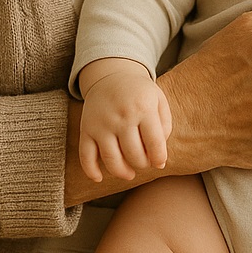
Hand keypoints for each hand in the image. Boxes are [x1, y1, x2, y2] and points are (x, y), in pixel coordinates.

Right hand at [77, 58, 171, 181]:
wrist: (111, 74)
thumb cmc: (139, 92)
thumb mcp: (158, 100)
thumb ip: (165, 127)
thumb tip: (159, 158)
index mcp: (143, 106)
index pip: (155, 143)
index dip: (159, 159)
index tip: (160, 163)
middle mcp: (122, 115)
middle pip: (134, 155)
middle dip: (142, 164)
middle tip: (144, 162)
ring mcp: (102, 123)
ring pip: (112, 161)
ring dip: (123, 173)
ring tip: (130, 173)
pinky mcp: (86, 129)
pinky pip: (86, 157)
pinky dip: (91, 172)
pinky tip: (99, 178)